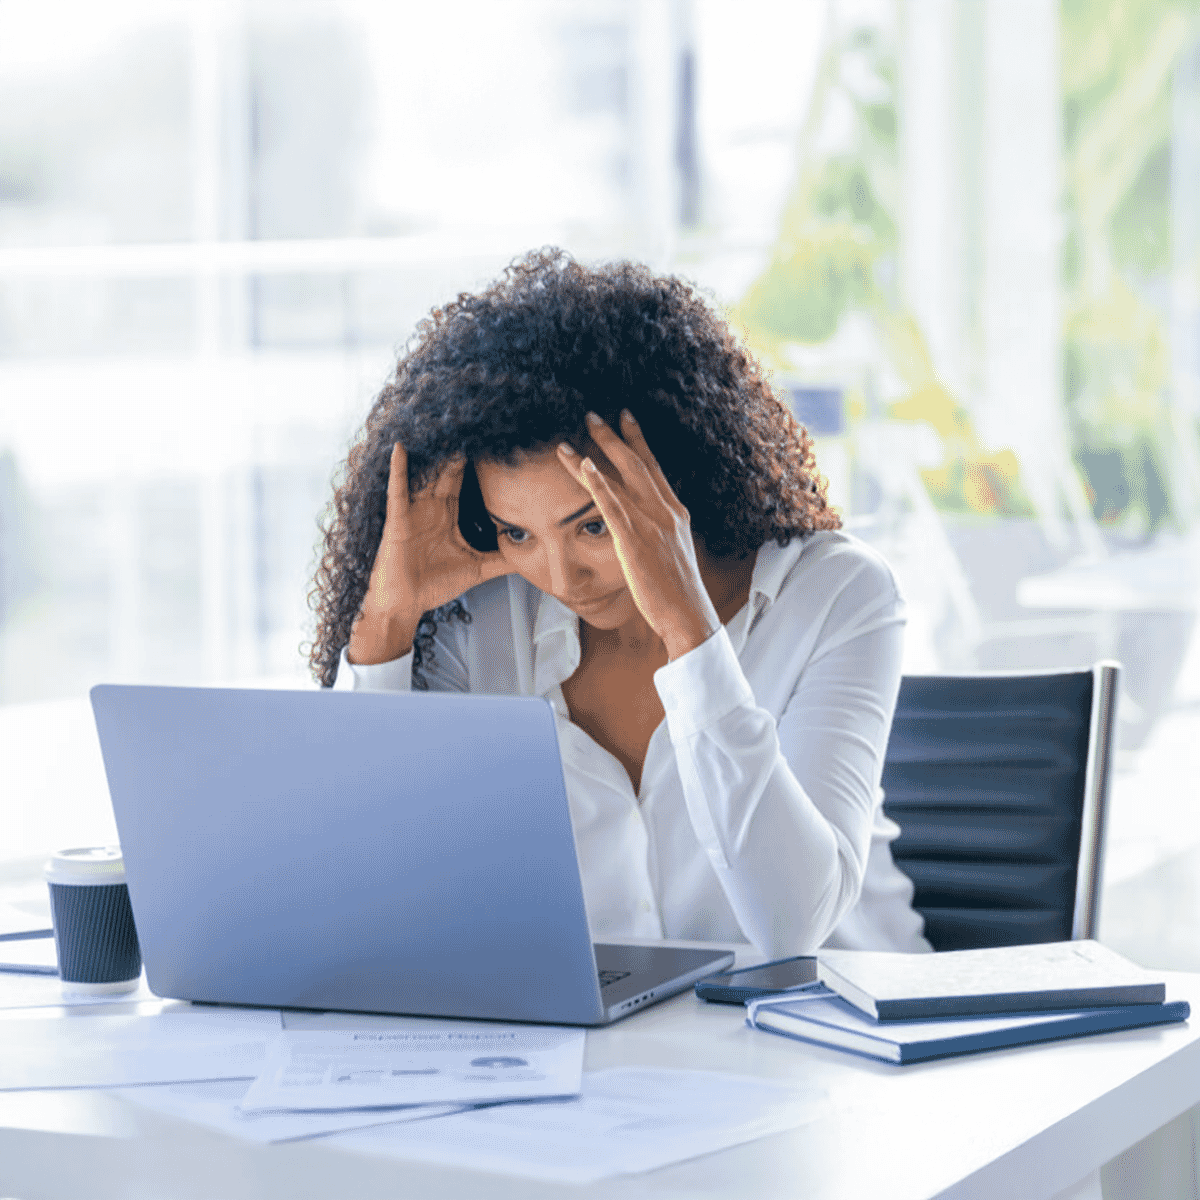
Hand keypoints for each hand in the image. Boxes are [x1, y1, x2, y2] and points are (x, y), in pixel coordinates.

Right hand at [349, 443, 511, 662]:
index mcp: (448, 515)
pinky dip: (398, 470)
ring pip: (427, 475)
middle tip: (476, 421)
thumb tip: (530, 558)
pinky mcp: (398, 521)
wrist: (404, 605)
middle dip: (461, 450)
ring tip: (447, 426)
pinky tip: (401, 449)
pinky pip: (397, 491)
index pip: (466, 482)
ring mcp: (413, 512)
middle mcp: (431, 508)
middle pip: (448, 472)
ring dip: (436, 453)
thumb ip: (501, 560)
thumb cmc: (433, 586)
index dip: (478, 464)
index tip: (495, 442)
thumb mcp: (476, 569)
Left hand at [557, 411, 720, 659]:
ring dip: (594, 453)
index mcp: (676, 513)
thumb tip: (648, 527)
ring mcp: (651, 523)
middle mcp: (665, 511)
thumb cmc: (678, 592)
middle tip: (593, 415)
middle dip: (614, 437)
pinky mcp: (634, 540)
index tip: (626, 418)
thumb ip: (661, 533)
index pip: (654, 467)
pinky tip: (583, 464)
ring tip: (573, 436)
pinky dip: (597, 482)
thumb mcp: (674, 552)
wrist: (688, 613)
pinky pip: (612, 504)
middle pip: (637, 463)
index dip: (638, 441)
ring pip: (619, 478)